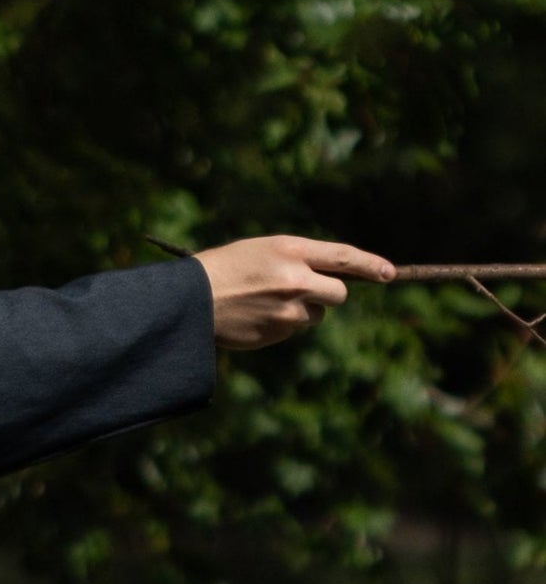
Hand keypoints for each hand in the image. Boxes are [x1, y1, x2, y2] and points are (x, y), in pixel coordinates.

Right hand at [195, 234, 393, 349]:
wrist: (192, 301)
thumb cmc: (225, 269)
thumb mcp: (263, 251)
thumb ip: (299, 260)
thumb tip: (332, 280)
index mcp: (292, 250)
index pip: (343, 256)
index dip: (371, 265)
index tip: (390, 274)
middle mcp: (296, 280)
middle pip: (338, 292)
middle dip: (329, 293)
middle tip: (304, 290)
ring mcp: (288, 310)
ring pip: (315, 315)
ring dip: (301, 311)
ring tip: (265, 303)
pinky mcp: (278, 333)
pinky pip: (293, 330)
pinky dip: (281, 326)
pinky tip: (256, 317)